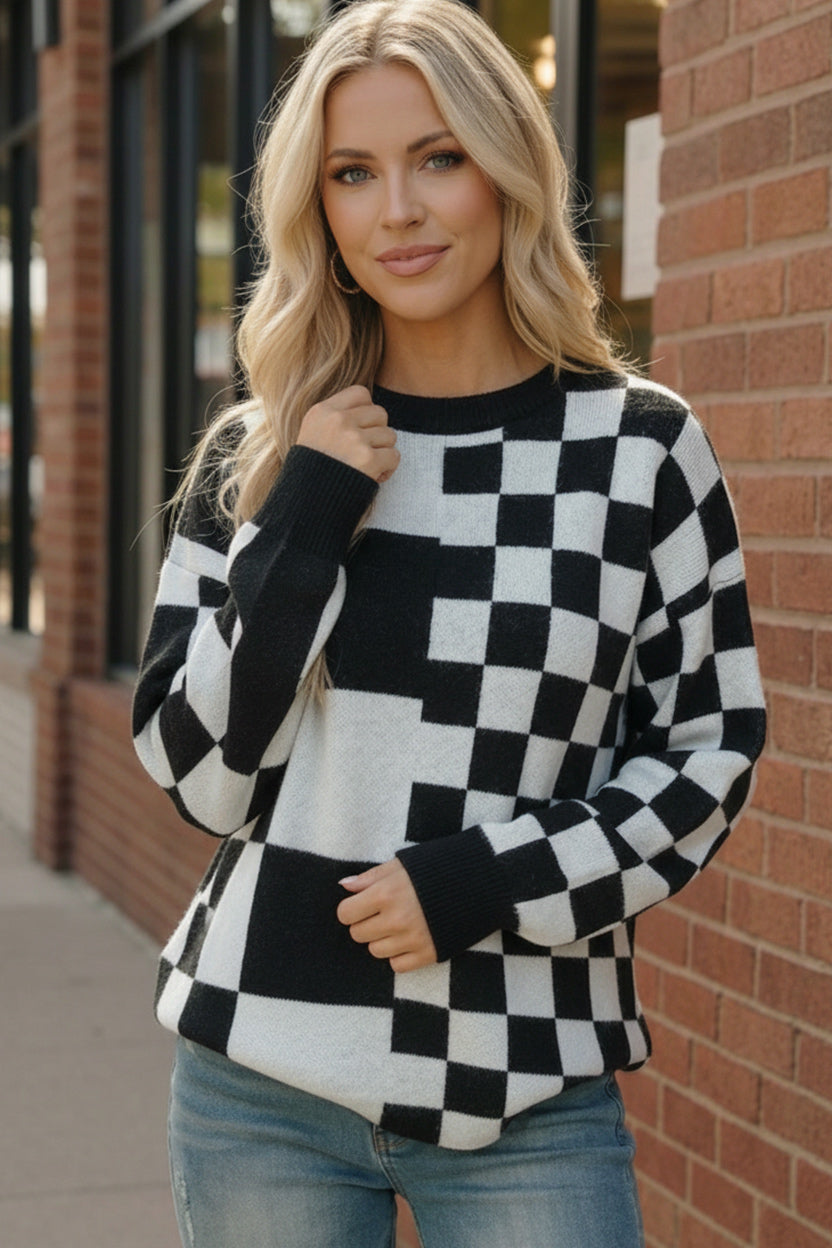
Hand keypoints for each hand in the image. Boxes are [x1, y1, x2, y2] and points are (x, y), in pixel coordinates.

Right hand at [296, 385, 399, 482]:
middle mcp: (338, 421)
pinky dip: (388, 468)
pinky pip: (394, 456)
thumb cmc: (312, 472)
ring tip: (366, 465)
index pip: (361, 394)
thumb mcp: (312, 434)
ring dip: (383, 452)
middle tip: (364, 451)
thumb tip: (368, 410)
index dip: (366, 410)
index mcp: (322, 411)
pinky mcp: (368, 459)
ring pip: (390, 435)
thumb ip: (336, 418)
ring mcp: (354, 439)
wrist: (306, 503)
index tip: (359, 428)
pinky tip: (374, 476)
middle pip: (380, 414)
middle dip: (377, 433)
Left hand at [336, 858, 436, 972]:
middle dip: (366, 922)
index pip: (346, 914)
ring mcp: (413, 940)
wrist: (481, 882)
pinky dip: (398, 954)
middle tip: (383, 912)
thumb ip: (371, 876)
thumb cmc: (438, 868)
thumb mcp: (402, 864)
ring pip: (375, 951)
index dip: (352, 908)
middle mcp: (396, 919)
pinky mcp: (429, 954)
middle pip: (358, 934)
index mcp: (386, 893)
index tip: (363, 904)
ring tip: (399, 923)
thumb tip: (345, 885)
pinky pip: (396, 965)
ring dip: (381, 938)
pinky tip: (409, 938)